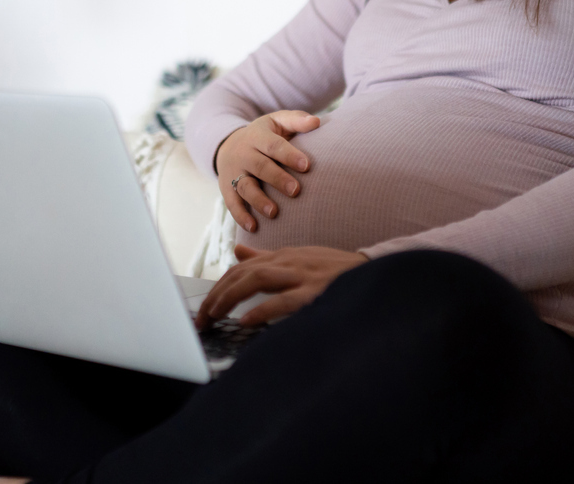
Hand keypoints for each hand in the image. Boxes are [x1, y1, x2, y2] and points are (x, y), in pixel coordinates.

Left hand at [194, 243, 367, 328]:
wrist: (372, 272)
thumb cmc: (334, 269)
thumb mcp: (297, 258)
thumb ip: (265, 257)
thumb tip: (237, 251)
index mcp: (282, 256)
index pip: (240, 269)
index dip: (218, 287)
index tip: (204, 309)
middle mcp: (287, 262)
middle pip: (242, 273)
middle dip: (216, 295)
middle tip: (201, 319)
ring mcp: (301, 275)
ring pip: (256, 280)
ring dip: (229, 298)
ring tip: (214, 316)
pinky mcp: (314, 291)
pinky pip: (283, 300)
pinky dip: (261, 310)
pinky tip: (246, 321)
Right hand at [215, 110, 319, 231]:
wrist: (228, 144)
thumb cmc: (264, 135)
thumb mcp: (276, 121)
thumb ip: (296, 120)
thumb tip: (316, 122)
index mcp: (257, 136)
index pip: (273, 145)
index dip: (289, 155)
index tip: (306, 165)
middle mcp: (244, 154)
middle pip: (260, 166)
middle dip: (277, 179)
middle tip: (295, 191)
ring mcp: (233, 172)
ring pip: (245, 187)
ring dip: (258, 200)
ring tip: (274, 212)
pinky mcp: (227, 189)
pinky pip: (232, 203)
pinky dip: (241, 216)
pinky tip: (253, 228)